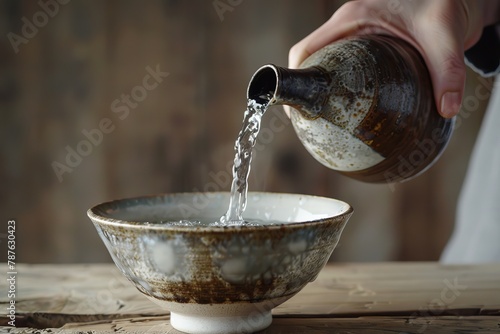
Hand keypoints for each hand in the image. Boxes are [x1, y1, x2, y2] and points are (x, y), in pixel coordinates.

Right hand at [289, 0, 498, 117]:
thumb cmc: (443, 5)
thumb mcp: (444, 36)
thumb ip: (447, 71)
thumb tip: (446, 109)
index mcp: (352, 19)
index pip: (305, 50)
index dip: (294, 79)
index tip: (295, 109)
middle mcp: (347, 27)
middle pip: (309, 61)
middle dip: (306, 91)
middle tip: (311, 122)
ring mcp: (354, 36)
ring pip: (323, 65)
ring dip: (320, 90)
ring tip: (325, 121)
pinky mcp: (365, 46)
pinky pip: (341, 66)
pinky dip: (338, 87)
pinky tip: (350, 110)